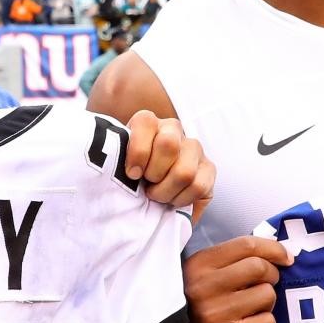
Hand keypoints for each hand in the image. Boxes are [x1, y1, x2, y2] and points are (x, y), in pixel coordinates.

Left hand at [123, 109, 214, 223]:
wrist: (149, 198)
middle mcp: (172, 130)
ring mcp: (193, 148)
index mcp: (147, 123)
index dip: (138, 151)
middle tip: (147, 185)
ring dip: (166, 192)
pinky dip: (182, 200)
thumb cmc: (129, 180)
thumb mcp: (117, 169)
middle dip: (154, 174)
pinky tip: (173, 200)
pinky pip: (198, 186)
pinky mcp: (209, 168)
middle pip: (168, 145)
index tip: (132, 174)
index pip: (146, 122)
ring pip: (184, 171)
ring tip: (158, 196)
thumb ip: (114, 162)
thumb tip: (116, 172)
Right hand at [165, 235, 292, 322]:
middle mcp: (201, 288)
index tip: (285, 258)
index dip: (274, 249)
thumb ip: (237, 258)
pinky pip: (267, 322)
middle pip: (259, 267)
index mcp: (198, 265)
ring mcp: (213, 315)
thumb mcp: (209, 272)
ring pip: (266, 295)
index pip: (246, 245)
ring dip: (267, 302)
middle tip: (265, 284)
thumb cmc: (205, 302)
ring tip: (252, 308)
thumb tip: (283, 254)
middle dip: (272, 275)